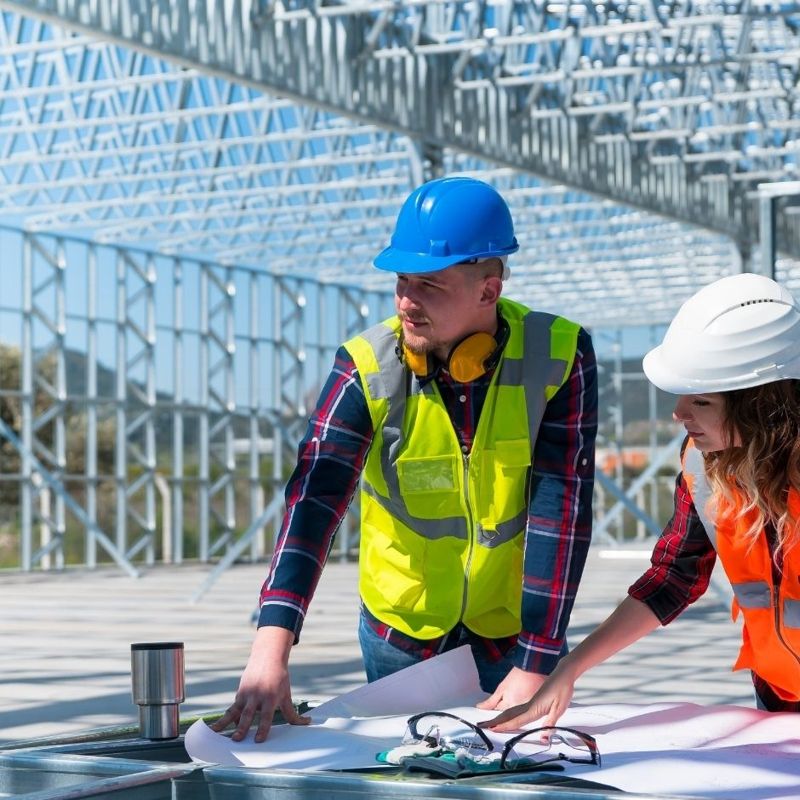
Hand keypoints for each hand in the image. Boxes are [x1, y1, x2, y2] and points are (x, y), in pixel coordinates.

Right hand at [210, 627, 309, 742]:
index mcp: (271, 697)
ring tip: (217, 734)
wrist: (267, 657)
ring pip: (235, 711)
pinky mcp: (239, 693)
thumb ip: (292, 713)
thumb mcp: (286, 694)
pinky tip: (216, 728)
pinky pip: (232, 708)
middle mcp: (257, 696)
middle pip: (249, 714)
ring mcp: (246, 694)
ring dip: (226, 723)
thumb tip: (307, 724)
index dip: (263, 728)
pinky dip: (224, 718)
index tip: (258, 740)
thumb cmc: (279, 679)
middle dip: (242, 727)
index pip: (267, 716)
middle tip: (237, 740)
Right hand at [478, 660, 576, 731]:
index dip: (505, 726)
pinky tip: (507, 716)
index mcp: (534, 708)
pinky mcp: (533, 700)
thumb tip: (543, 738)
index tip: (493, 729)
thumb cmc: (562, 689)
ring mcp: (529, 702)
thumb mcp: (560, 708)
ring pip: (511, 711)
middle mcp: (529, 705)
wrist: (563, 673)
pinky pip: (517, 709)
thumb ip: (550, 724)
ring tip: (490, 722)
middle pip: (509, 715)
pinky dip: (508, 714)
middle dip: (496, 721)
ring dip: (500, 717)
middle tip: (483, 726)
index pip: (517, 720)